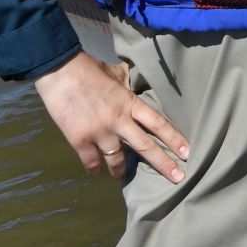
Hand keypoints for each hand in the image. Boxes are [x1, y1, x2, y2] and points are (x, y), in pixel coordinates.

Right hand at [35, 52, 188, 183]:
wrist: (59, 71)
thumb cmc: (89, 68)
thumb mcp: (116, 73)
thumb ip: (128, 83)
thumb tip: (136, 81)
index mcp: (130, 103)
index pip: (158, 124)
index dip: (174, 139)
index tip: (188, 152)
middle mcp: (118, 120)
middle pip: (145, 146)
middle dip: (164, 163)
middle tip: (178, 177)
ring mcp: (99, 132)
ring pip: (117, 159)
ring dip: (121, 171)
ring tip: (122, 177)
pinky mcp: (79, 140)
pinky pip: (91, 161)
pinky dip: (94, 169)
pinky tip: (96, 173)